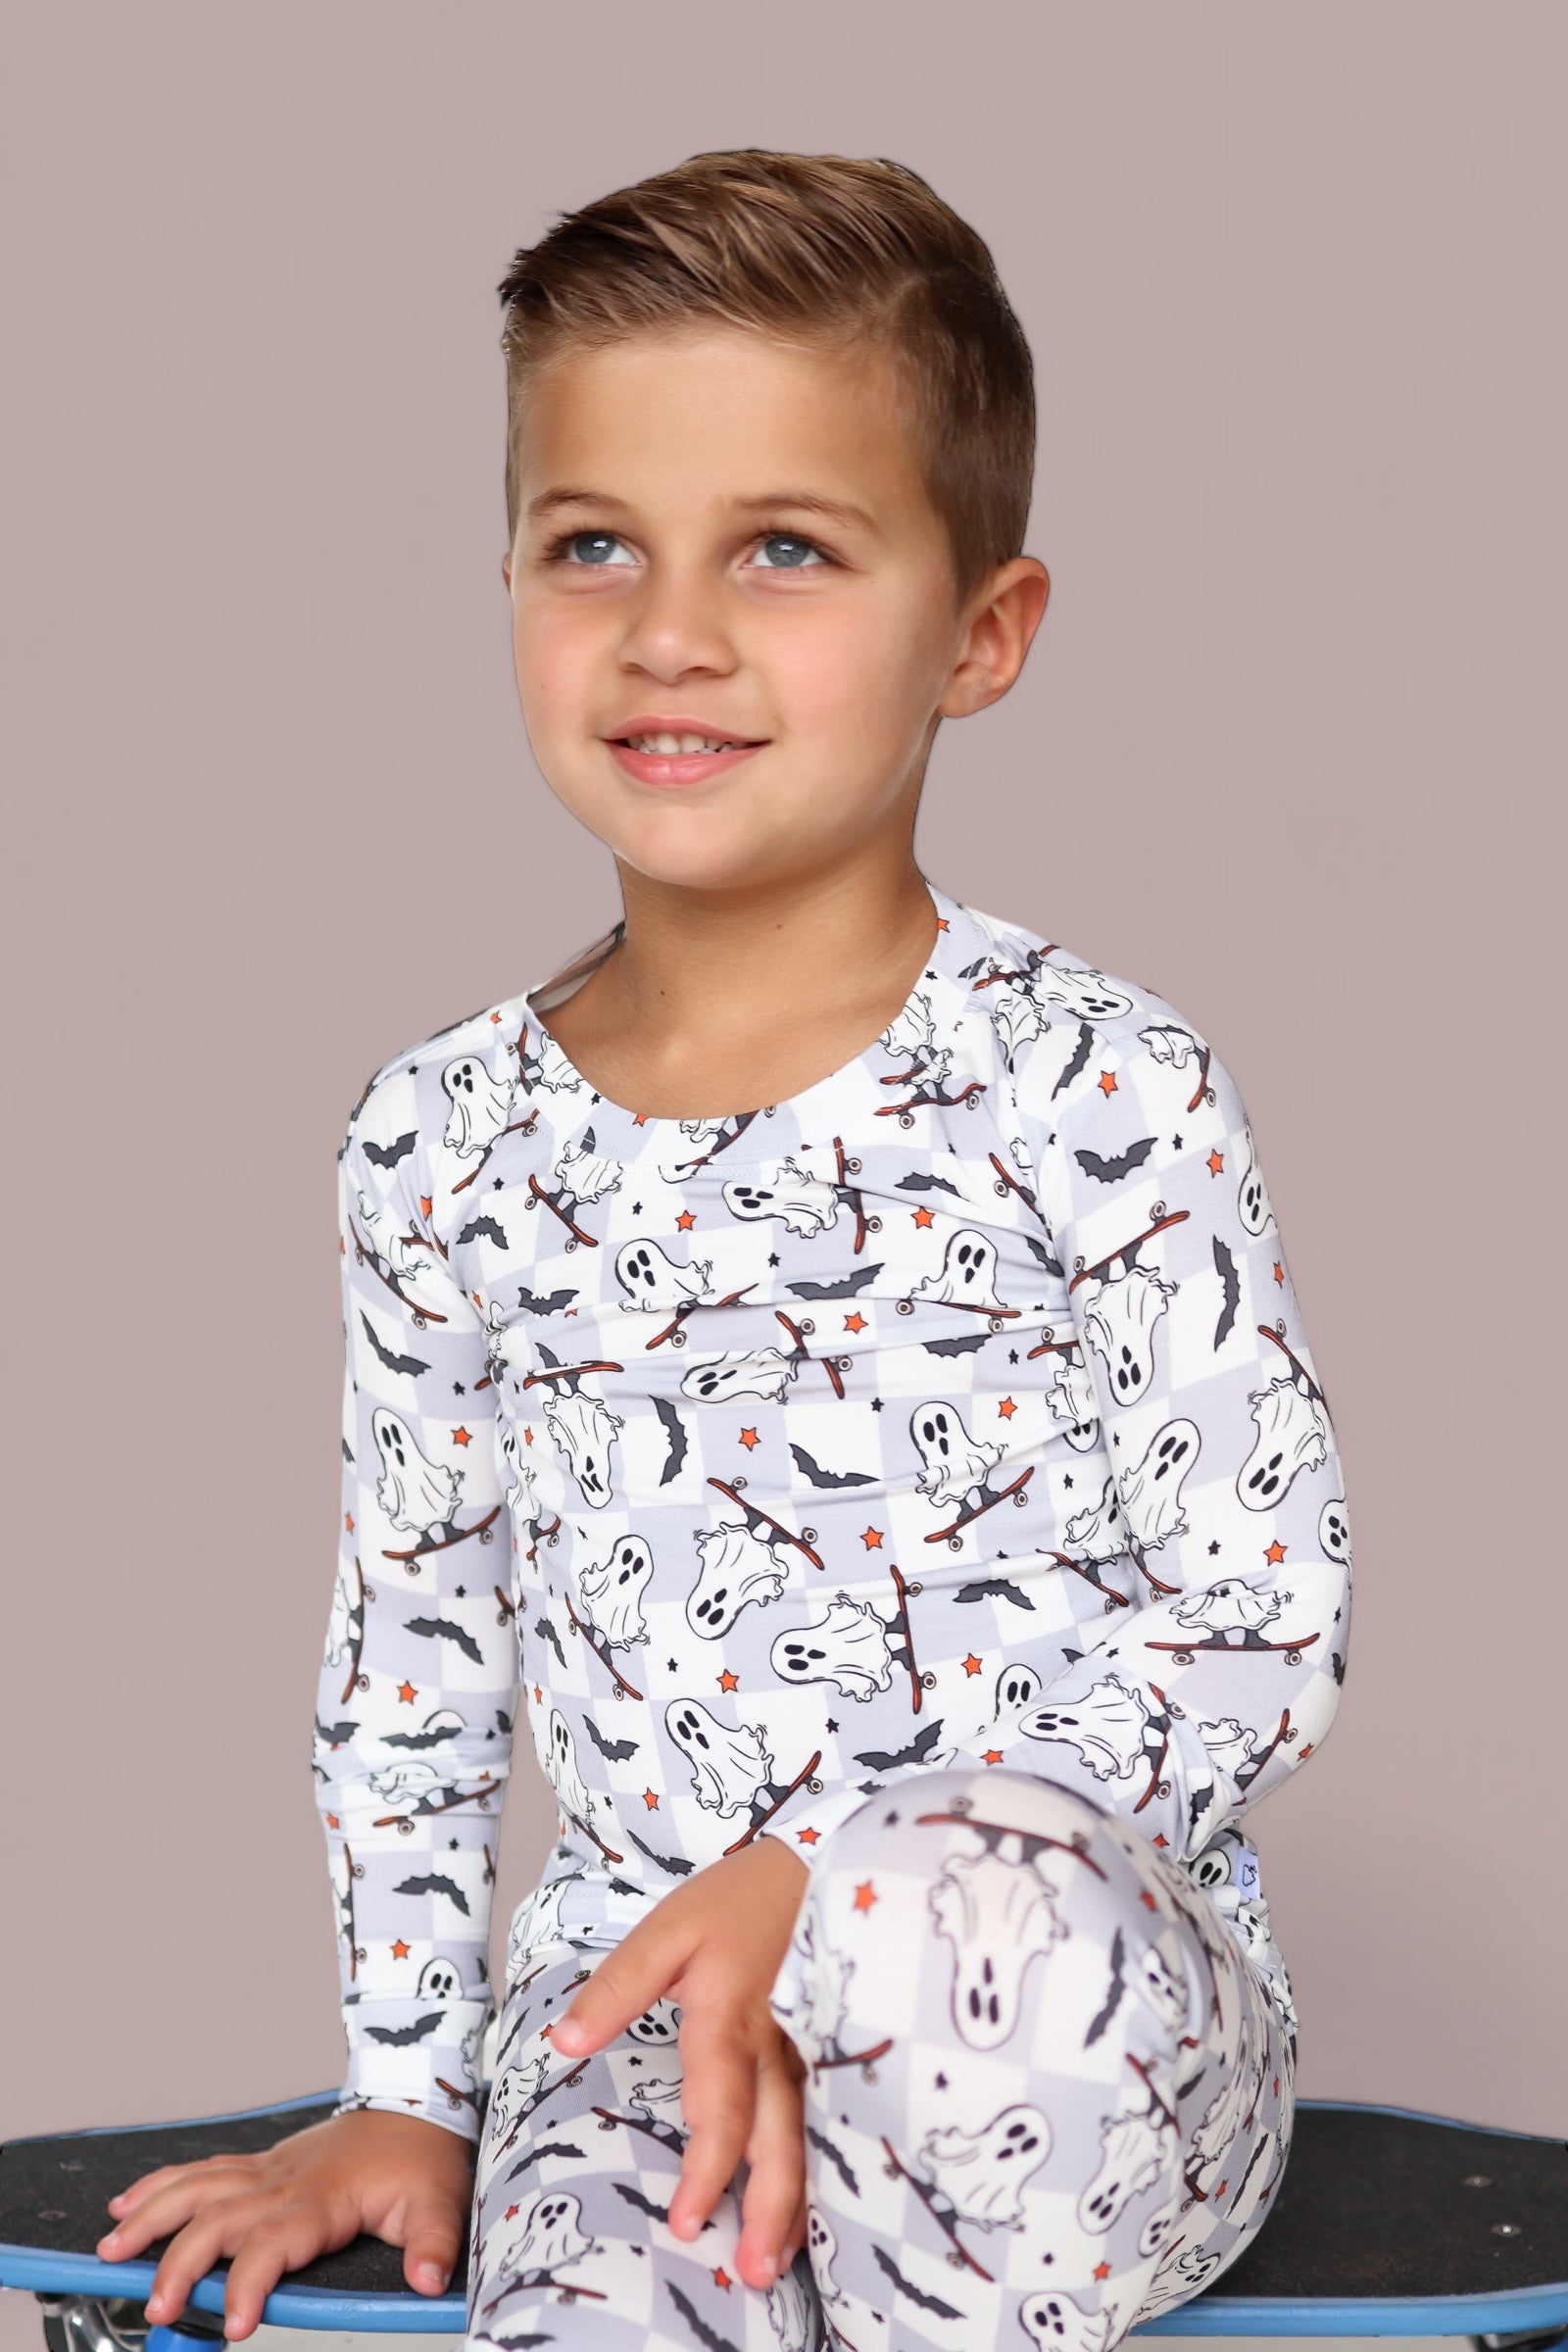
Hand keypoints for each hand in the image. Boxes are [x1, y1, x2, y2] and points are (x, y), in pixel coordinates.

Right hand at [94, 2106, 473, 2339]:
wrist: (416, 2101)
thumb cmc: (423, 2156)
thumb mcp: (442, 2201)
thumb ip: (435, 2245)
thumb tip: (431, 2282)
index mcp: (324, 2198)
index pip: (275, 2243)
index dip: (251, 2284)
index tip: (234, 2326)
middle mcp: (287, 2180)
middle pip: (220, 2218)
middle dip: (181, 2263)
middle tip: (155, 2309)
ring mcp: (270, 2168)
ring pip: (199, 2186)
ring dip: (153, 2216)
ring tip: (112, 2250)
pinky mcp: (264, 2163)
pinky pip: (205, 2171)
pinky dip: (162, 2185)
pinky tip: (127, 2204)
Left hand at [549, 1834, 809, 2291]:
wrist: (810, 1862)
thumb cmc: (733, 1899)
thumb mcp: (665, 1929)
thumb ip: (616, 1988)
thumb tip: (563, 2044)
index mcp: (731, 2016)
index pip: (722, 2106)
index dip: (707, 2168)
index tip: (685, 2221)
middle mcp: (776, 2043)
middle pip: (778, 2136)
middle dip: (767, 2208)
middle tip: (751, 2272)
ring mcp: (809, 2049)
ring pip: (808, 2135)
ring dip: (795, 2201)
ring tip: (778, 2261)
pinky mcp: (824, 2049)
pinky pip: (824, 2118)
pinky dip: (817, 2168)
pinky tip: (808, 2211)